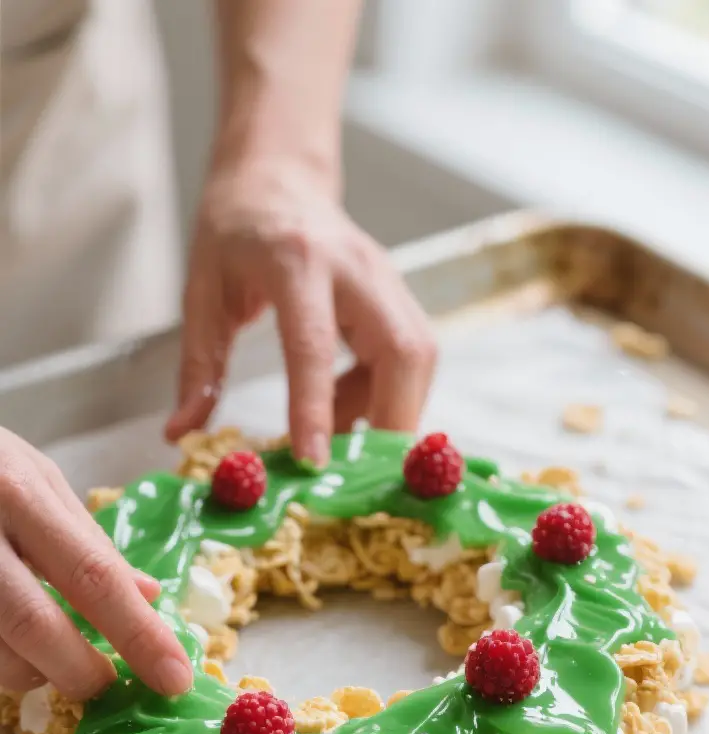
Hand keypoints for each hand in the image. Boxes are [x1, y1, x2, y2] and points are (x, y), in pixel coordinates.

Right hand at [0, 429, 193, 698]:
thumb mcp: (31, 475)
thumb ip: (88, 538)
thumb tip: (150, 597)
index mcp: (16, 491)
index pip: (92, 575)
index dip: (138, 635)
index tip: (175, 677)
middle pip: (33, 626)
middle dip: (80, 671)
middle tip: (107, 686)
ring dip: (32, 672)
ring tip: (49, 654)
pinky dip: (0, 659)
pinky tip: (12, 642)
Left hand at [165, 157, 436, 464]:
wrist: (277, 177)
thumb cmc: (235, 232)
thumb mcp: (202, 293)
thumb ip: (197, 368)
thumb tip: (180, 434)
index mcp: (295, 261)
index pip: (314, 344)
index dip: (317, 407)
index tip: (313, 461)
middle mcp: (356, 267)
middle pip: (403, 352)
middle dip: (392, 421)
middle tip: (356, 471)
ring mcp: (388, 279)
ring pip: (418, 359)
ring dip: (389, 411)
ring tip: (338, 433)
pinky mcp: (400, 296)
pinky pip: (410, 360)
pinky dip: (385, 396)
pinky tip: (346, 404)